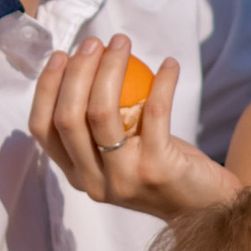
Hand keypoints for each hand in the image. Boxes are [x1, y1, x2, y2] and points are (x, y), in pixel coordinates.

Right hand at [28, 35, 235, 218]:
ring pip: (101, 113)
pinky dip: (162, 83)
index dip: (47, 88)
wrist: (207, 208)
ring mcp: (124, 179)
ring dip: (111, 68)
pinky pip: (154, 113)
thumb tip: (83, 63)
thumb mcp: (121, 153)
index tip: (61, 56)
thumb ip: (99, 125)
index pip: (43, 130)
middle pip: (68, 118)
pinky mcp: (158, 170)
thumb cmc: (160, 168)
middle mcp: (93, 183)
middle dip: (77, 71)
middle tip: (95, 42)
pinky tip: (169, 64)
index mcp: (77, 176)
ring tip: (122, 43)